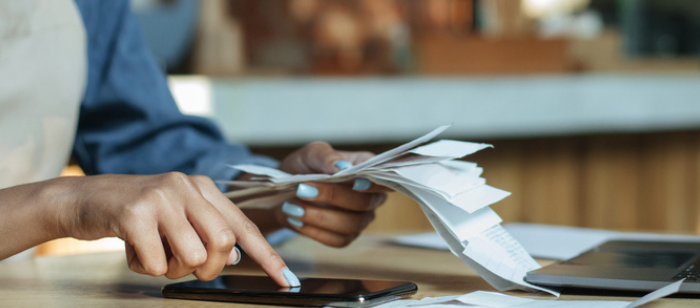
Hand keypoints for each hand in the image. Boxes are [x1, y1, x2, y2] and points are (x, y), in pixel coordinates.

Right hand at [46, 173, 296, 285]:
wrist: (83, 199)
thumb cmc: (136, 214)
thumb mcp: (177, 217)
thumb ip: (208, 232)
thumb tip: (233, 258)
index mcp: (203, 188)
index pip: (243, 226)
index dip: (267, 256)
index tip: (287, 281)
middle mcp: (187, 187)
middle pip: (222, 244)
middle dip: (207, 268)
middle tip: (185, 267)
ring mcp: (161, 197)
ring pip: (192, 257)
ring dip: (171, 269)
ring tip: (153, 252)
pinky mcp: (135, 214)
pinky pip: (156, 264)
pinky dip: (145, 268)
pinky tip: (131, 250)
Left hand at [276, 142, 387, 246]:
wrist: (284, 190)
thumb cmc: (304, 167)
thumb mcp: (311, 154)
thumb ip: (326, 157)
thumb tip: (342, 167)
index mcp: (367, 170)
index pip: (384, 179)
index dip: (375, 185)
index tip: (355, 184)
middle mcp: (369, 196)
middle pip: (365, 203)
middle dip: (333, 197)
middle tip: (303, 189)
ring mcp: (359, 218)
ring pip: (351, 225)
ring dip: (320, 217)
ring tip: (293, 206)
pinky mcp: (345, 236)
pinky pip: (338, 240)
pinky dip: (314, 231)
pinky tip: (296, 220)